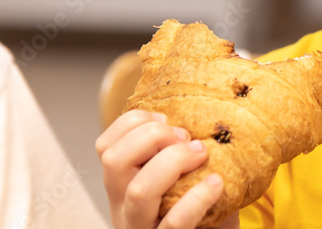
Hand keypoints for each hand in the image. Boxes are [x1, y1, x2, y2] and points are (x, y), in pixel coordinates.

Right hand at [96, 110, 238, 228]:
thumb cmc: (203, 210)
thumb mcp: (182, 175)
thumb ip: (182, 147)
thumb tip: (207, 105)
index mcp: (122, 185)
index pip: (105, 145)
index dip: (133, 122)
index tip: (168, 118)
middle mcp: (124, 207)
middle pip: (113, 161)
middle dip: (151, 136)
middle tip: (185, 137)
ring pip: (138, 191)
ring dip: (173, 162)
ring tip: (201, 154)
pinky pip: (175, 221)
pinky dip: (197, 198)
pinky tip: (215, 183)